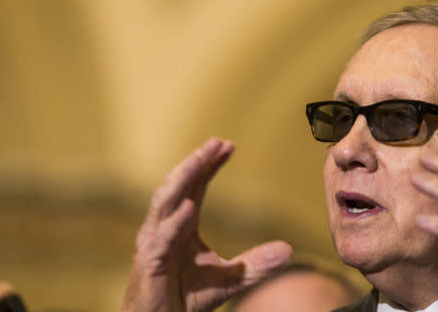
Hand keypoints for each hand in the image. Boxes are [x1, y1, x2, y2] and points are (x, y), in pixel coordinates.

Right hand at [122, 138, 291, 311]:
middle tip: (217, 142)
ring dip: (182, 179)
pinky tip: (189, 207)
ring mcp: (153, 243)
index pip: (195, 187)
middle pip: (179, 186)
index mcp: (180, 226)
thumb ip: (256, 264)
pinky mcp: (148, 263)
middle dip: (196, 162)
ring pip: (164, 203)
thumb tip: (289, 250)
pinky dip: (174, 222)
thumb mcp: (230, 279)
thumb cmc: (187, 299)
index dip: (209, 165)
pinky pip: (160, 238)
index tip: (228, 145)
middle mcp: (163, 227)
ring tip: (201, 159)